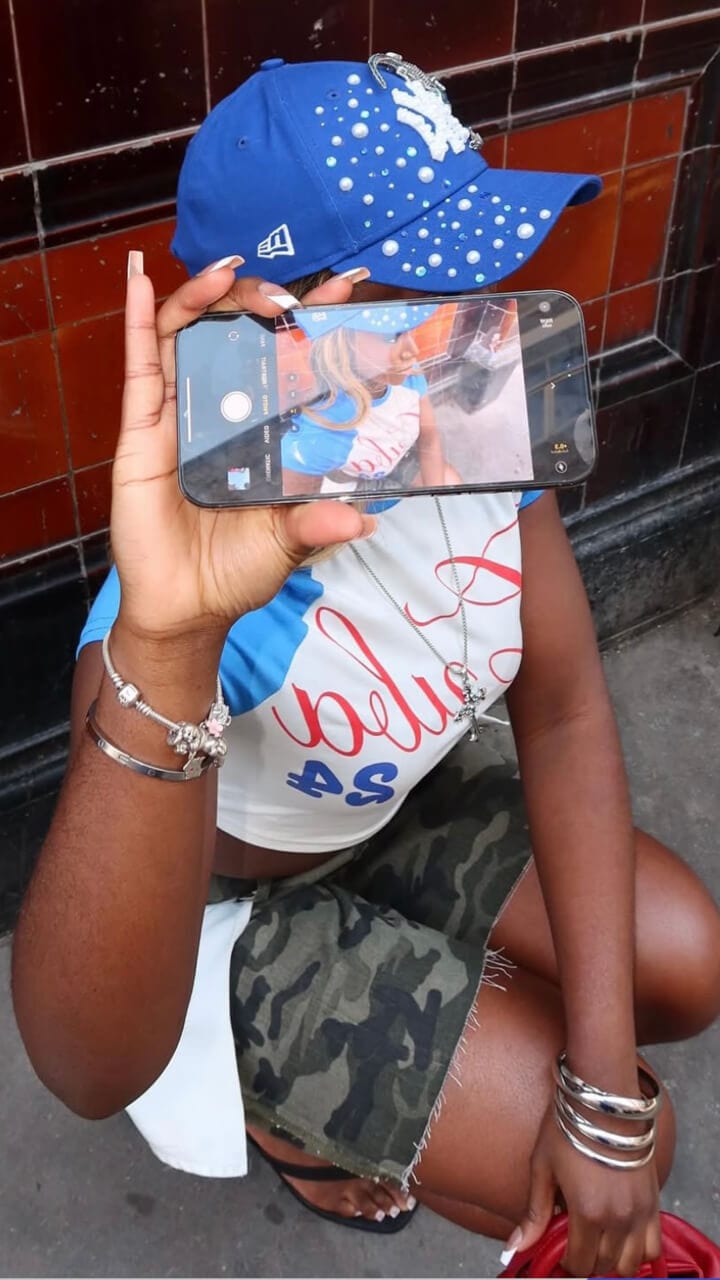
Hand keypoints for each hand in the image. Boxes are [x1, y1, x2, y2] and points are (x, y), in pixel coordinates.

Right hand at [113, 255, 374, 642]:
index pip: (290, 361)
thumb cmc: (238, 570)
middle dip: (259, 302)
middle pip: (237, 334)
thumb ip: (319, 524)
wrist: (186, 608)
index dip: (313, 322)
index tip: (343, 290)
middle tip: (283, 301)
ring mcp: (181, 414)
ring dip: (204, 296)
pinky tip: (140, 282)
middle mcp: (225, 409)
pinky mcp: (141, 428)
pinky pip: (139, 365)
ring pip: (188, 335)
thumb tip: (362, 520)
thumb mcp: (288, 543)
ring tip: (224, 275)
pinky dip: (139, 320)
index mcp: (265, 428)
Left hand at [510, 1104, 661, 1276]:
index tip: (557, 1252)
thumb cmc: (568, 1125)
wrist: (602, 1096)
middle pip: (604, 1266)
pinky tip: (621, 1235)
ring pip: (631, 1264)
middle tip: (573, 1243)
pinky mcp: (654, 1201)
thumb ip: (534, 1213)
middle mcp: (618, 1217)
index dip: (565, 1264)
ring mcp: (639, 1211)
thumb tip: (515, 1248)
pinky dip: (638, 1250)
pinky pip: (653, 1245)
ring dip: (613, 1260)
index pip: (579, 1263)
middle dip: (586, 1261)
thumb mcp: (543, 1167)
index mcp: (587, 1211)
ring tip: (597, 1240)